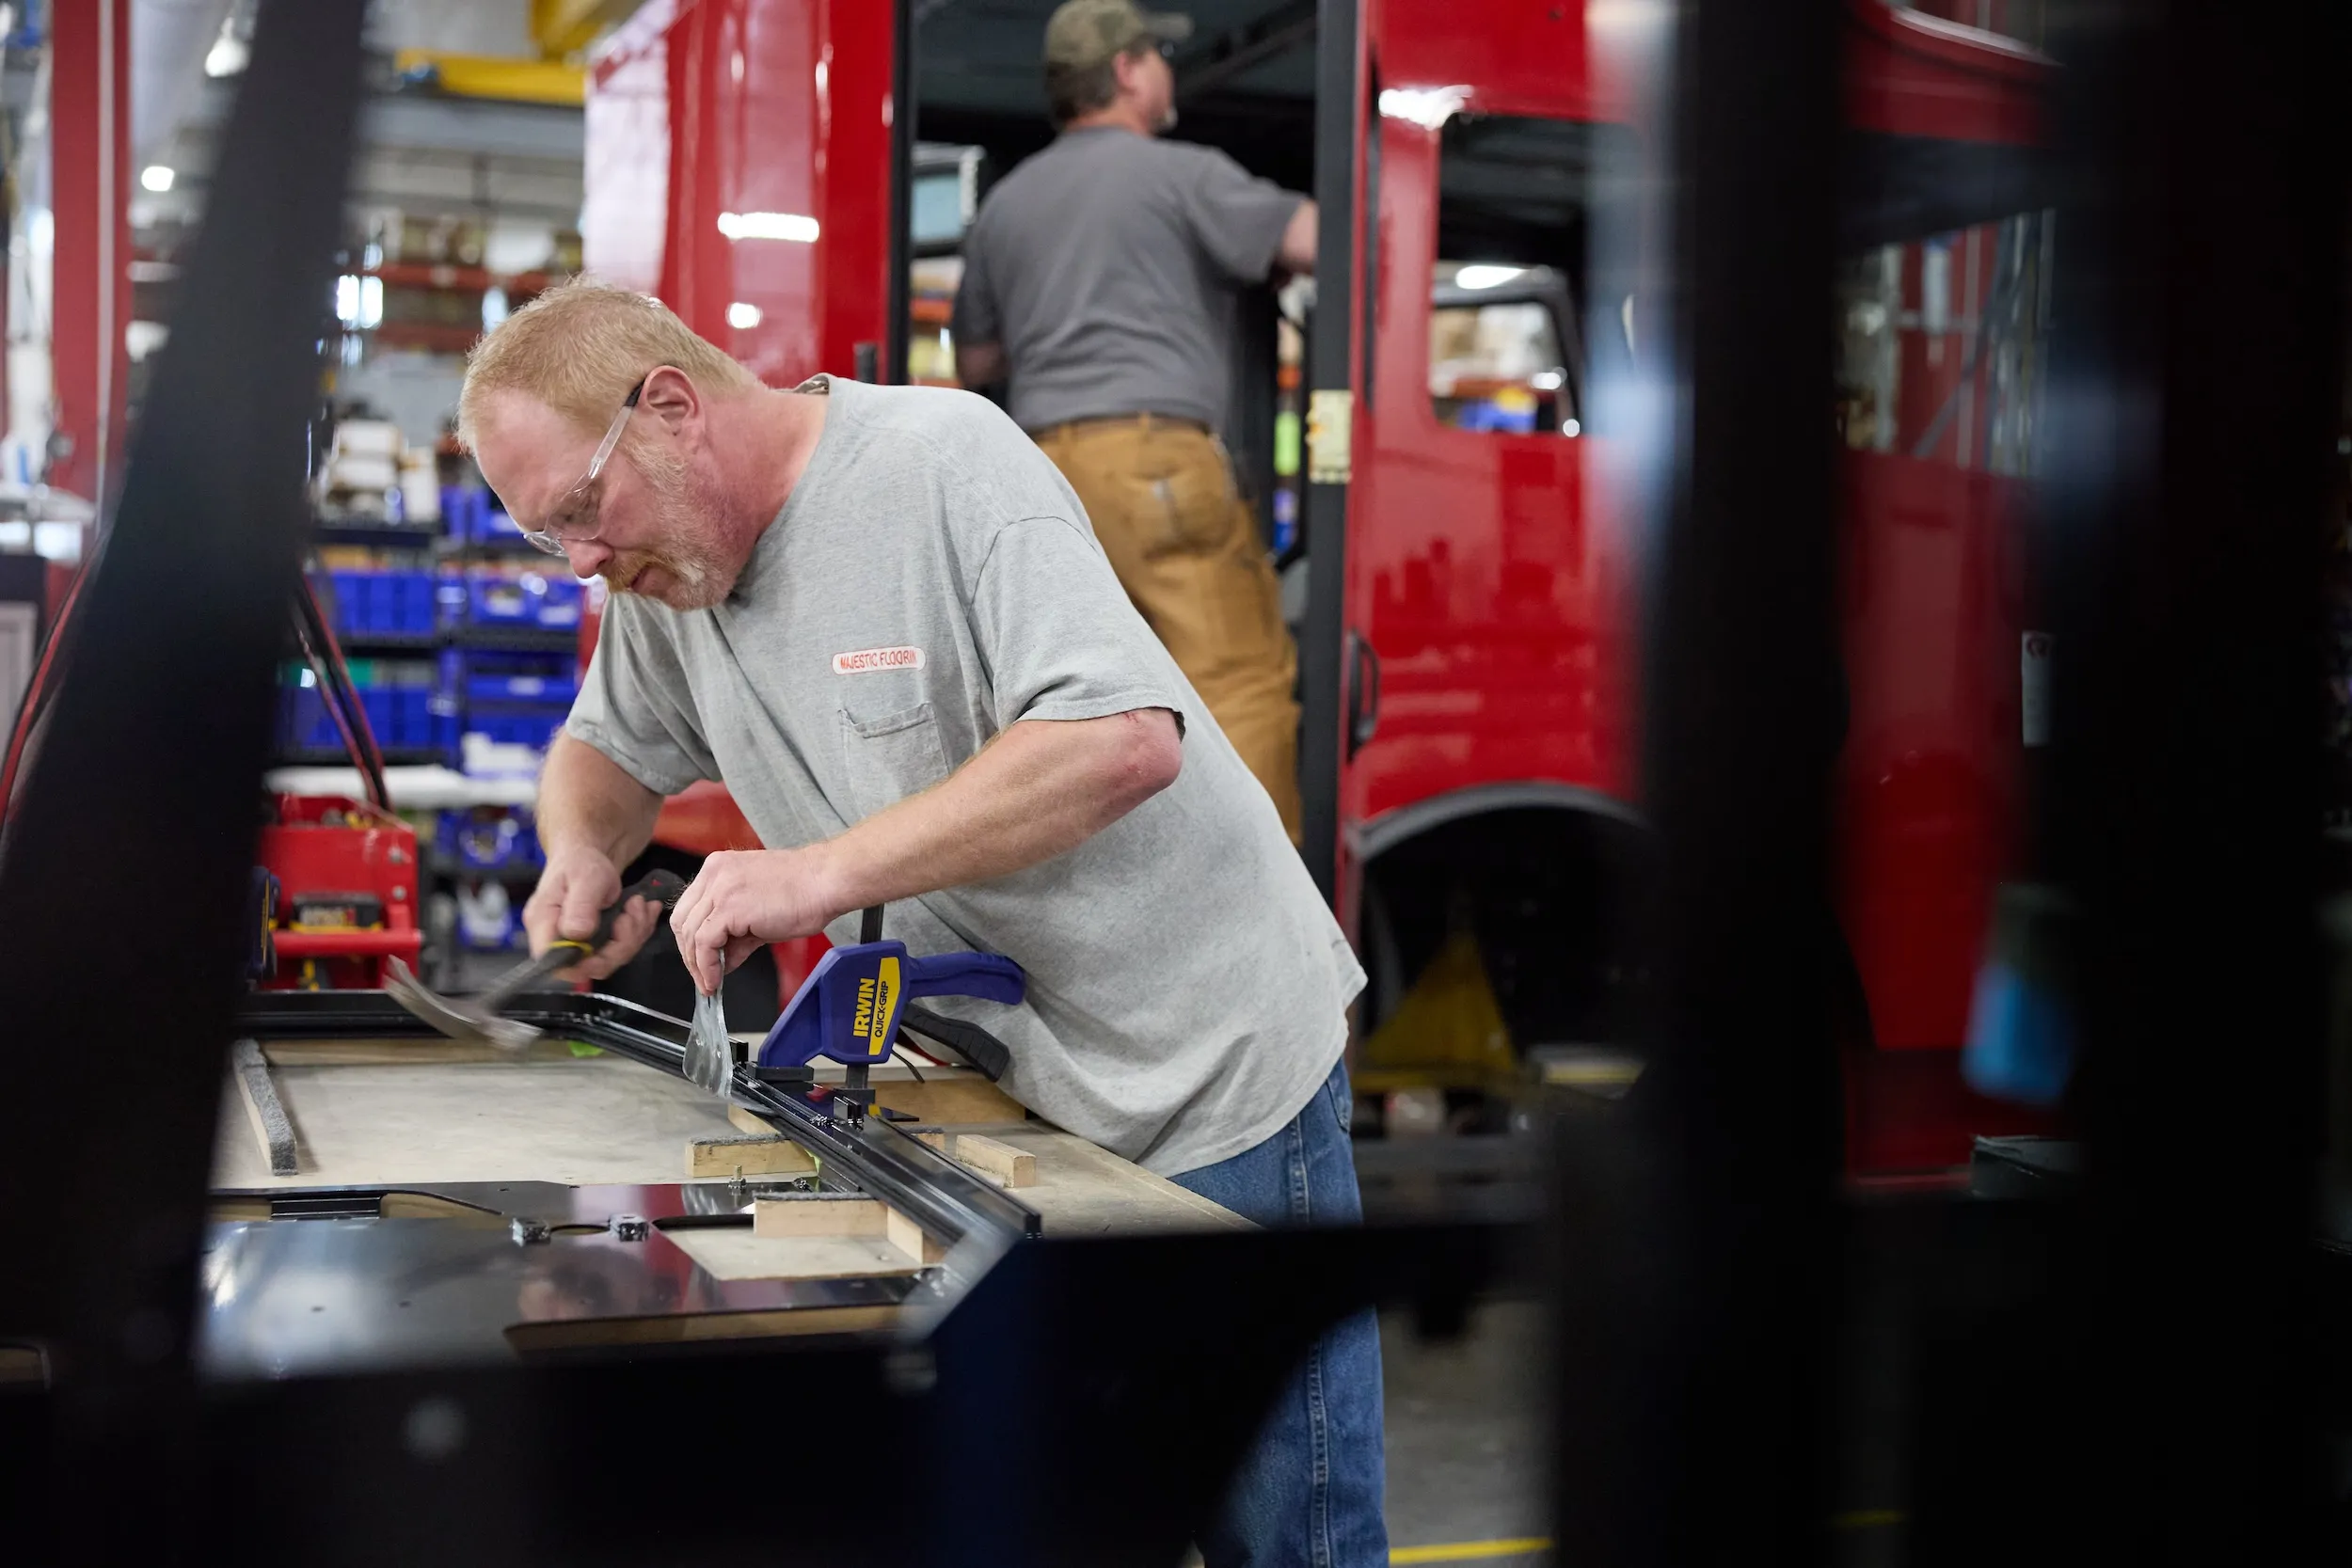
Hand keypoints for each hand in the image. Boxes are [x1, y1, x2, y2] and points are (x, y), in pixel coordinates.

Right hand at [522, 845, 664, 980]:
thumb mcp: (585, 878)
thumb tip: (577, 934)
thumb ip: (581, 906)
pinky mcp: (595, 943)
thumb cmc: (580, 862)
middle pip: (590, 965)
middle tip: (633, 909)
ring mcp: (577, 944)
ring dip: (634, 933)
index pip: (554, 962)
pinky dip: (637, 930)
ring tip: (638, 903)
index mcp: (544, 924)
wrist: (588, 855)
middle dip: (621, 941)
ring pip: (610, 959)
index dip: (585, 962)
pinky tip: (643, 909)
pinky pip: (620, 949)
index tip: (613, 936)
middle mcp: (557, 939)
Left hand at [670, 847, 840, 994]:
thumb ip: (737, 934)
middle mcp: (714, 874)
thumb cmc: (803, 891)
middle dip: (689, 954)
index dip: (691, 939)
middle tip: (703, 977)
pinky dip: (707, 966)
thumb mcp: (758, 912)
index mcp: (718, 868)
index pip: (689, 907)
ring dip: (697, 965)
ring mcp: (720, 889)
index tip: (699, 961)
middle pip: (682, 921)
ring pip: (690, 934)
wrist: (825, 882)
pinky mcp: (729, 908)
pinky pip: (705, 943)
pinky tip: (717, 978)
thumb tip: (723, 959)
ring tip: (710, 983)